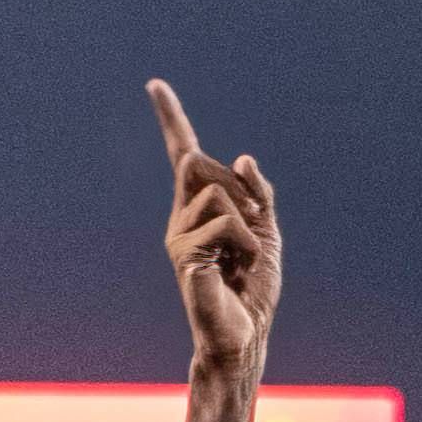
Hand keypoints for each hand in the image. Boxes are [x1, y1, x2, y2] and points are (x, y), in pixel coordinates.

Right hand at [149, 79, 278, 372]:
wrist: (244, 336)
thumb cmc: (252, 289)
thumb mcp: (267, 231)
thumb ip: (258, 193)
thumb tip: (244, 156)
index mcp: (199, 209)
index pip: (184, 157)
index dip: (172, 120)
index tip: (155, 85)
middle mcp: (181, 217)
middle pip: (201, 163)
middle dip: (238, 187)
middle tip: (251, 231)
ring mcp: (178, 234)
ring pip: (217, 191)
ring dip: (247, 222)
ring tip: (243, 259)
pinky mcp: (182, 254)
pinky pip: (224, 221)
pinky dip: (245, 241)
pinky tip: (238, 268)